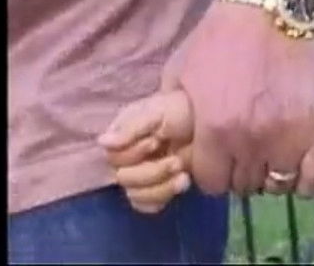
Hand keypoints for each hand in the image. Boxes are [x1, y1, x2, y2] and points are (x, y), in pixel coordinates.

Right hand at [98, 91, 195, 213]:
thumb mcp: (157, 112)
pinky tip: (182, 182)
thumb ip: (131, 128)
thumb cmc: (182, 109)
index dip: (133, 153)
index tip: (157, 140)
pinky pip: (147, 204)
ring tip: (183, 175)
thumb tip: (102, 142)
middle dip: (151, 172)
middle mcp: (127, 157)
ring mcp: (142, 174)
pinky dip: (163, 197)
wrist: (212, 120)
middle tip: (176, 161)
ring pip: (135, 194)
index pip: (113, 156)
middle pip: (124, 179)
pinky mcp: (157, 188)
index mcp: (122, 135)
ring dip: (160, 187)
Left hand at [173, 1, 313, 197]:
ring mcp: (289, 134)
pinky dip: (308, 174)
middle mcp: (250, 139)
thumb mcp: (181, 71)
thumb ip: (171, 114)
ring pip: (279, 182)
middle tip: (250, 146)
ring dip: (275, 170)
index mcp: (214, 128)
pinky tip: (302, 158)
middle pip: (244, 184)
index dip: (215, 170)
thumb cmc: (222, 34)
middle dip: (243, 168)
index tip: (222, 156)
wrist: (271, 3)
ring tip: (276, 149)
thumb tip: (162, 143)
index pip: (211, 183)